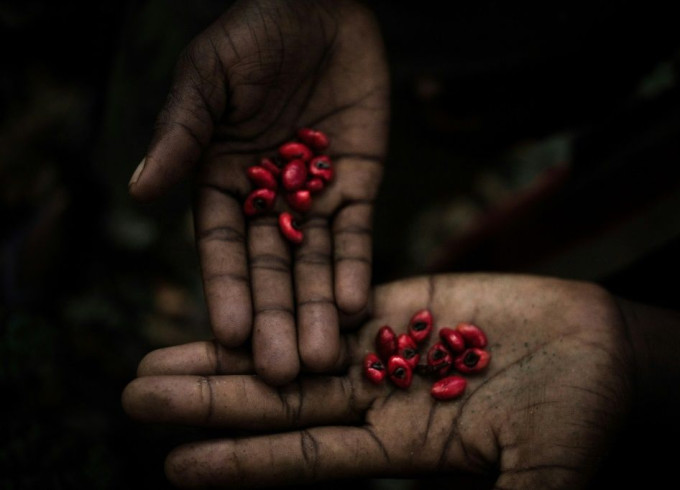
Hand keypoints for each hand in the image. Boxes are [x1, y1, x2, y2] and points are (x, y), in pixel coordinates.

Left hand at [123, 274, 633, 488]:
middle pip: (279, 401)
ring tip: (160, 351)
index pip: (304, 460)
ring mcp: (387, 347)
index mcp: (401, 448)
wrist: (603, 353)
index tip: (175, 470)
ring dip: (230, 349)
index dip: (242, 464)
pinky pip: (336, 296)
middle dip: (210, 401)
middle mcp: (379, 400)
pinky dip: (291, 296)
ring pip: (293, 345)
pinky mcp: (404, 299)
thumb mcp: (536, 481)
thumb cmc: (579, 422)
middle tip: (135, 396)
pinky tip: (244, 291)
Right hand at [127, 0, 388, 384]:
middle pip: (272, 270)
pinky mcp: (359, 185)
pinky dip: (356, 268)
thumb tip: (139, 189)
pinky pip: (358, 234)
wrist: (320, 7)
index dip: (227, 291)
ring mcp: (316, 197)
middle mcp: (269, 200)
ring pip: (316, 264)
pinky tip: (354, 306)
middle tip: (280, 374)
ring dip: (316, 310)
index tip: (228, 336)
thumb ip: (182, 134)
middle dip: (276, 320)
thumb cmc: (253, 35)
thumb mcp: (208, 79)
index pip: (223, 248)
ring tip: (322, 358)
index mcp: (222, 182)